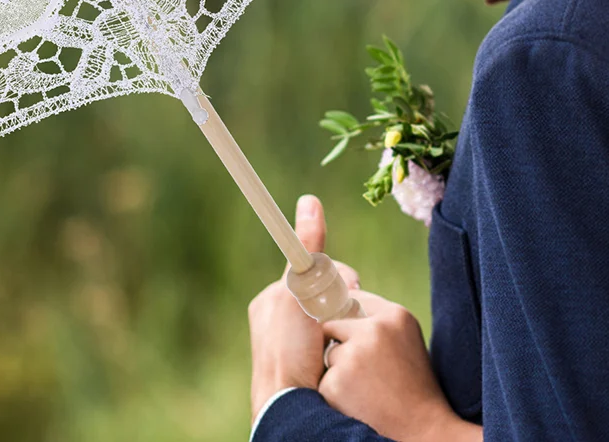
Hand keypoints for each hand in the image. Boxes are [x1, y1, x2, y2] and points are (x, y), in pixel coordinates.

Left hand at [248, 194, 359, 422]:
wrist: (289, 409)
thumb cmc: (290, 349)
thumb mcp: (301, 290)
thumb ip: (308, 248)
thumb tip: (310, 199)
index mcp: (268, 300)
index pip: (315, 273)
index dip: (334, 284)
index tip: (337, 299)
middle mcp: (273, 322)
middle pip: (325, 297)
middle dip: (338, 309)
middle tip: (333, 330)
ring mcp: (286, 348)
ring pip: (331, 323)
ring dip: (339, 332)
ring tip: (332, 352)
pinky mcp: (300, 370)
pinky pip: (330, 348)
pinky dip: (336, 353)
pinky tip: (332, 366)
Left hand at [320, 291, 480, 441]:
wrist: (422, 430)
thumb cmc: (413, 385)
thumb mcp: (405, 340)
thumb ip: (380, 319)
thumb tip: (345, 298)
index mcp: (395, 315)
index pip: (355, 299)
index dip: (351, 319)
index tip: (357, 337)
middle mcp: (375, 329)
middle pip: (335, 323)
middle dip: (343, 344)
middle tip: (367, 370)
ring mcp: (355, 355)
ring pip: (330, 352)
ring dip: (340, 370)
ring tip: (367, 388)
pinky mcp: (338, 381)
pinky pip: (325, 378)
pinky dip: (335, 392)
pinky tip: (359, 402)